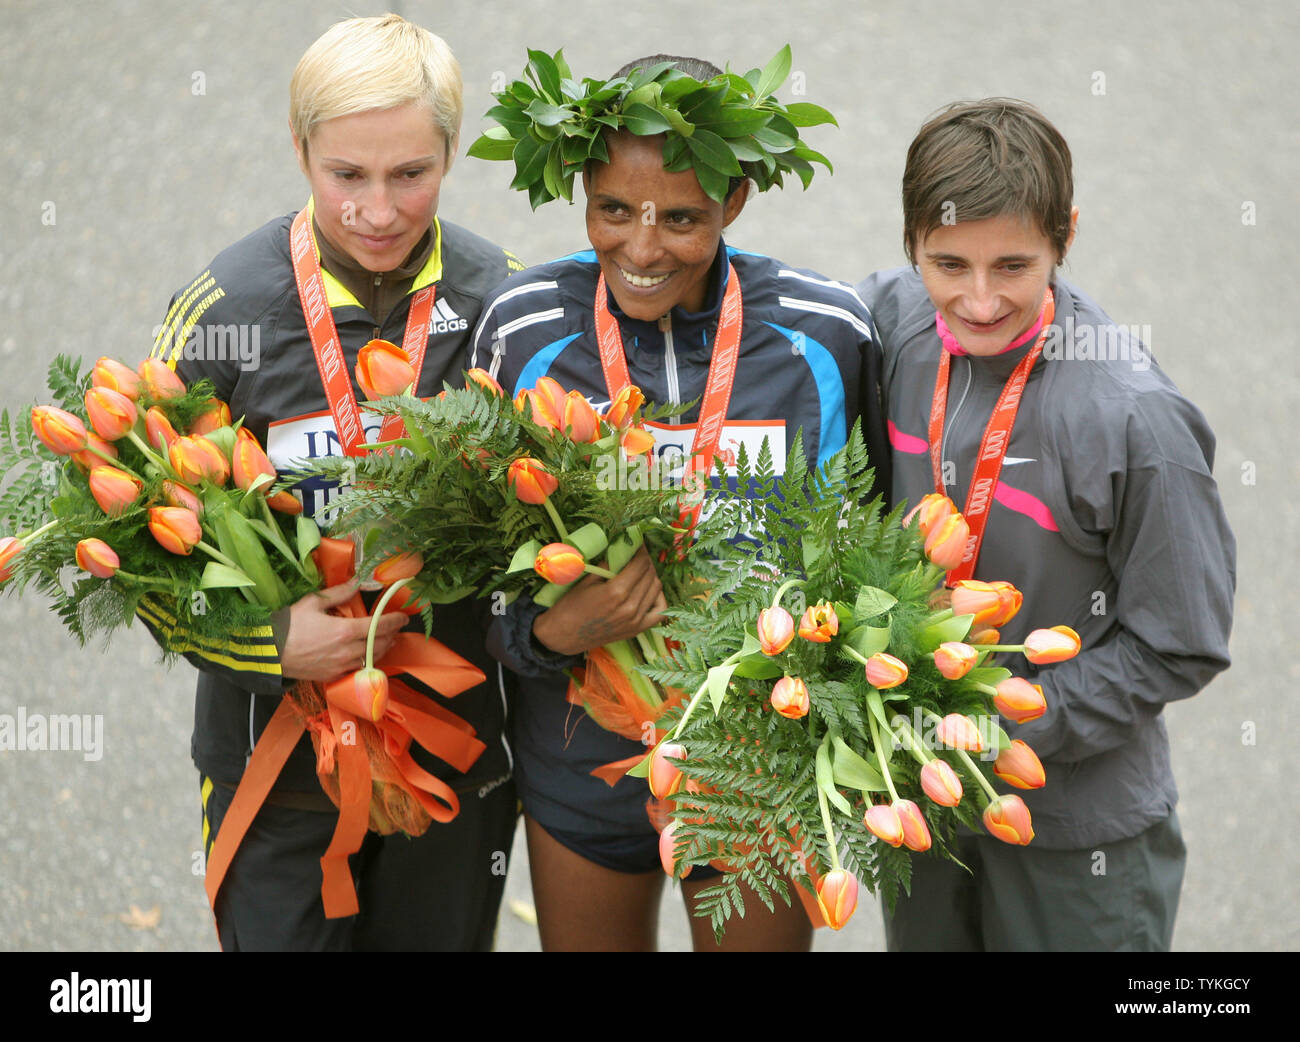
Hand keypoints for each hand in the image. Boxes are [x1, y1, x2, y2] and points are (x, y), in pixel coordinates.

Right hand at [281, 581, 407, 680]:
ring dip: (383, 648)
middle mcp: (346, 651)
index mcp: (344, 631)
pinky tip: (368, 655)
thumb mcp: (313, 602)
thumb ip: (339, 593)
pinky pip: (358, 669)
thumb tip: (358, 583)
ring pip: (371, 659)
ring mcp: (341, 666)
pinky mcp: (333, 676)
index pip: (378, 626)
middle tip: (398, 627)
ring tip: (388, 640)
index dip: (395, 621)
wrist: (268, 653)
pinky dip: (368, 661)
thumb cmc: (289, 625)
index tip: (404, 616)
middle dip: (392, 634)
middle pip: (379, 644)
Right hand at [531, 545, 666, 656]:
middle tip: (638, 554)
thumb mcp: (587, 580)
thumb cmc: (571, 605)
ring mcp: (636, 620)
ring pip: (656, 589)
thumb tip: (622, 551)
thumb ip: (608, 566)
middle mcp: (630, 606)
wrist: (564, 635)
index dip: (641, 549)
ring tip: (642, 570)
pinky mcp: (637, 630)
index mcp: (617, 591)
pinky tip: (650, 591)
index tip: (638, 542)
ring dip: (652, 576)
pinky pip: (659, 612)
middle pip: (650, 574)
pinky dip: (658, 599)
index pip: (640, 563)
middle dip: (646, 560)